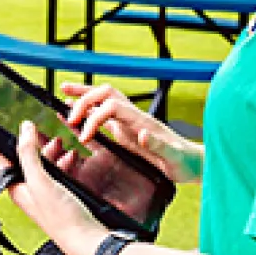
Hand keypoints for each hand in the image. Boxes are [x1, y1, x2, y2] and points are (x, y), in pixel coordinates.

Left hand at [0, 121, 105, 254]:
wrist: (86, 239)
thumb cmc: (61, 216)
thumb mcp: (40, 180)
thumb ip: (29, 154)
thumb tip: (24, 129)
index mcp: (17, 188)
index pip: (2, 161)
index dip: (6, 142)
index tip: (16, 128)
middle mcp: (28, 192)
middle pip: (24, 161)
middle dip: (34, 145)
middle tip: (43, 134)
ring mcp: (44, 195)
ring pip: (43, 166)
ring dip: (51, 154)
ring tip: (61, 145)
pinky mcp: (59, 197)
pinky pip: (57, 175)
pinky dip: (63, 164)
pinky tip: (72, 160)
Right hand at [62, 83, 201, 182]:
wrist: (192, 163)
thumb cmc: (183, 162)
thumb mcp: (173, 158)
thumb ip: (157, 145)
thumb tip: (142, 133)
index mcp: (141, 121)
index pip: (111, 107)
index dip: (94, 118)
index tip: (84, 137)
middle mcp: (133, 116)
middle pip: (105, 94)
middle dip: (84, 99)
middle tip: (67, 116)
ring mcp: (129, 121)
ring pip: (104, 99)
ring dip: (84, 94)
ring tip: (63, 91)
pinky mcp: (127, 130)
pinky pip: (105, 113)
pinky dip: (89, 109)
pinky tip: (78, 113)